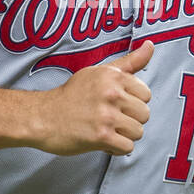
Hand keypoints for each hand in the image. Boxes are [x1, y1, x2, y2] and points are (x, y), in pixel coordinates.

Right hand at [34, 41, 153, 155]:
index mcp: (113, 76)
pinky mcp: (101, 136)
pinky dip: (116, 148)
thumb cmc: (71, 95)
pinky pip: (127, 147)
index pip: (146, 94)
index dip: (132, 102)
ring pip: (138, 132)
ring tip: (106, 129)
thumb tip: (150, 46)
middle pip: (144, 114)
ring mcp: (106, 116)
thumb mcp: (99, 72)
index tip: (116, 103)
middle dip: (130, 119)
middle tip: (109, 118)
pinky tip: (103, 140)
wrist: (43, 116)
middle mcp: (111, 93)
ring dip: (124, 135)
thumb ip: (129, 61)